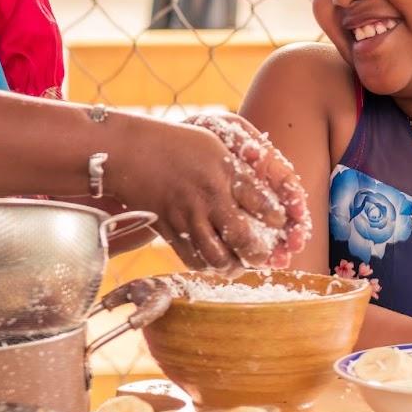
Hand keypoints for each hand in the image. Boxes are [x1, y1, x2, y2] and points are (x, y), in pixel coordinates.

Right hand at [108, 118, 304, 269]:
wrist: (131, 154)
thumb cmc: (178, 145)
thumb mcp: (216, 146)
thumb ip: (240, 170)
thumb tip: (267, 193)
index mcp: (224, 172)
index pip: (263, 204)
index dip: (277, 220)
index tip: (280, 223)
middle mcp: (208, 198)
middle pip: (242, 238)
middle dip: (259, 252)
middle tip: (263, 254)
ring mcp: (187, 218)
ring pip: (217, 257)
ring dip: (234, 265)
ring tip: (240, 263)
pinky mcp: (170, 232)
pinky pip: (193, 260)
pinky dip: (208, 266)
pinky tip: (215, 260)